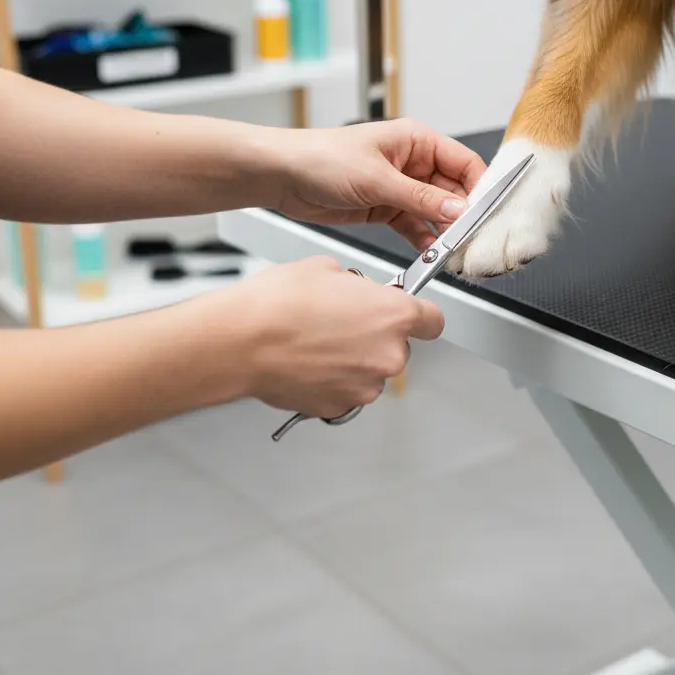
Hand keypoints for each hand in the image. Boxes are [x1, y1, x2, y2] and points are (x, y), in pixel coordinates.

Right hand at [214, 258, 443, 417]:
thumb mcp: (328, 269)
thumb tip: (358, 294)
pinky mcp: (340, 405)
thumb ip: (358, 286)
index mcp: (394, 316)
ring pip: (371, 370)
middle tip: (343, 322)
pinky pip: (347, 390)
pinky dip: (334, 379)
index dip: (419, 316)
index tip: (410, 315)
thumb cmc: (277, 304)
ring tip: (318, 342)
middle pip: (398, 346)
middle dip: (376, 336)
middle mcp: (388, 354)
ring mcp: (365, 385)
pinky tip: (309, 361)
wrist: (241, 341)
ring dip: (354, 359)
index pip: (433, 321)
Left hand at [275, 120, 486, 250]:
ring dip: (444, 231)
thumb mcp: (378, 179)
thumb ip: (421, 198)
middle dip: (462, 216)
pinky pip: (415, 226)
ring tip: (452, 251)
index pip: (464, 163)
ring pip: (436, 212)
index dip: (479, 188)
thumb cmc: (322, 158)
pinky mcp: (386, 208)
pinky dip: (424, 239)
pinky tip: (430, 252)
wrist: (283, 176)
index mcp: (417, 141)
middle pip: (454, 191)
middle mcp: (413, 163)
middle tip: (469, 240)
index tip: (485, 214)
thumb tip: (458, 210)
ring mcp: (400, 187)